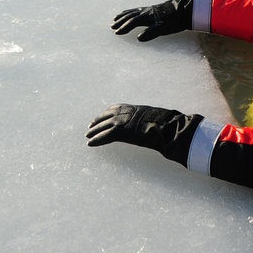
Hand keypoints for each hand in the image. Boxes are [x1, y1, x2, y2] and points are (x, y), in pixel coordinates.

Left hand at [86, 103, 202, 165]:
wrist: (165, 126)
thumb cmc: (165, 124)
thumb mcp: (157, 119)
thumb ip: (153, 120)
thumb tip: (161, 124)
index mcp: (135, 108)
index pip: (116, 108)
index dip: (107, 113)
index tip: (102, 116)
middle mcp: (126, 112)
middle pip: (107, 115)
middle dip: (98, 121)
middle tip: (90, 126)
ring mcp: (123, 120)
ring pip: (104, 125)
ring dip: (94, 131)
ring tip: (87, 136)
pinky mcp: (120, 131)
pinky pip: (105, 136)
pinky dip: (96, 140)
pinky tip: (90, 144)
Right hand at [111, 0, 193, 41]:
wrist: (184, 10)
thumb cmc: (174, 21)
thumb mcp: (164, 29)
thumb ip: (151, 33)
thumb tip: (138, 38)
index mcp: (147, 16)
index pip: (133, 22)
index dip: (124, 28)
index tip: (117, 33)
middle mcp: (146, 11)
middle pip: (130, 16)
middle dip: (121, 21)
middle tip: (112, 27)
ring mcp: (148, 9)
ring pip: (133, 11)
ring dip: (124, 15)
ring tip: (115, 18)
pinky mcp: (152, 8)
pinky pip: (137, 9)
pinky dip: (131, 11)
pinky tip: (130, 12)